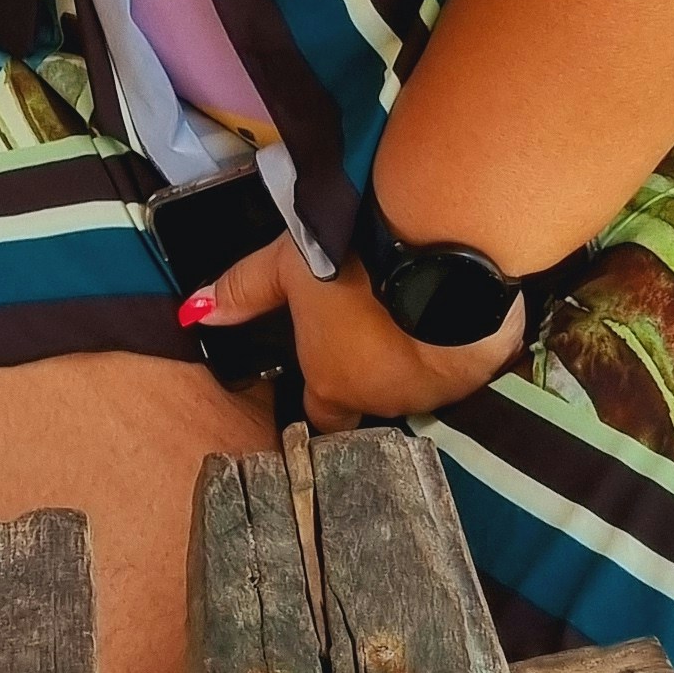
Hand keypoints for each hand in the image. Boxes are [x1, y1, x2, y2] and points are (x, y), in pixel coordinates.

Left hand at [184, 227, 523, 431]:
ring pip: (421, 382)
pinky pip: (464, 362)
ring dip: (415, 355)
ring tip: (411, 310)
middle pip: (374, 395)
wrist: (439, 256)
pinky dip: (456, 343)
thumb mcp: (285, 266)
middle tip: (371, 323)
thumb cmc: (351, 265)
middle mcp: (386, 402)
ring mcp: (438, 391)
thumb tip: (192, 314)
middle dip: (373, 367)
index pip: (324, 416)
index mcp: (336, 386)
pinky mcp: (481, 370)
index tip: (325, 375)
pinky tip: (453, 312)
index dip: (323, 395)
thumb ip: (242, 291)